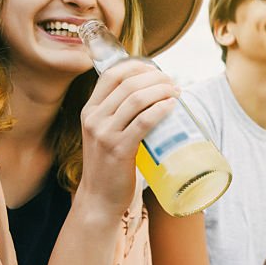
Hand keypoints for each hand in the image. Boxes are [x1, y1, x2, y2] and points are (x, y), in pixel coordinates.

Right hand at [76, 59, 179, 217]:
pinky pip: (142, 122)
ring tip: (176, 92)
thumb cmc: (108, 165)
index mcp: (89, 110)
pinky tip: (171, 106)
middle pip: (128, 84)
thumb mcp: (104, 133)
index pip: (111, 75)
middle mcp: (94, 118)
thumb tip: (151, 94)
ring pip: (136, 99)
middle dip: (155, 77)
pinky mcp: (119, 150)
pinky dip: (160, 110)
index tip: (155, 68)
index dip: (135, 66)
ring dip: (161, 90)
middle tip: (172, 82)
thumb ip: (118, 115)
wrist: (99, 198)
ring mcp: (104, 134)